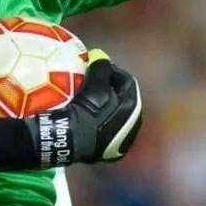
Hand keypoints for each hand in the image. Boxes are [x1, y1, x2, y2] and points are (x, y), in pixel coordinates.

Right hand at [26, 49, 141, 166]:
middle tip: (93, 83)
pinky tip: (90, 117)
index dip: (111, 71)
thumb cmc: (86, 108)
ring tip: (90, 99)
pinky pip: (109, 128)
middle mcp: (134, 124)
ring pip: (116, 114)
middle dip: (109, 89)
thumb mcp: (94, 83)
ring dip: (106, 104)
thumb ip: (101, 65)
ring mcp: (124, 139)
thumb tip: (99, 54)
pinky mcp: (113, 151)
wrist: (71, 138)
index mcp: (134, 106)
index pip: (126, 81)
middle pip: (122, 98)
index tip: (96, 68)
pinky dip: (102, 120)